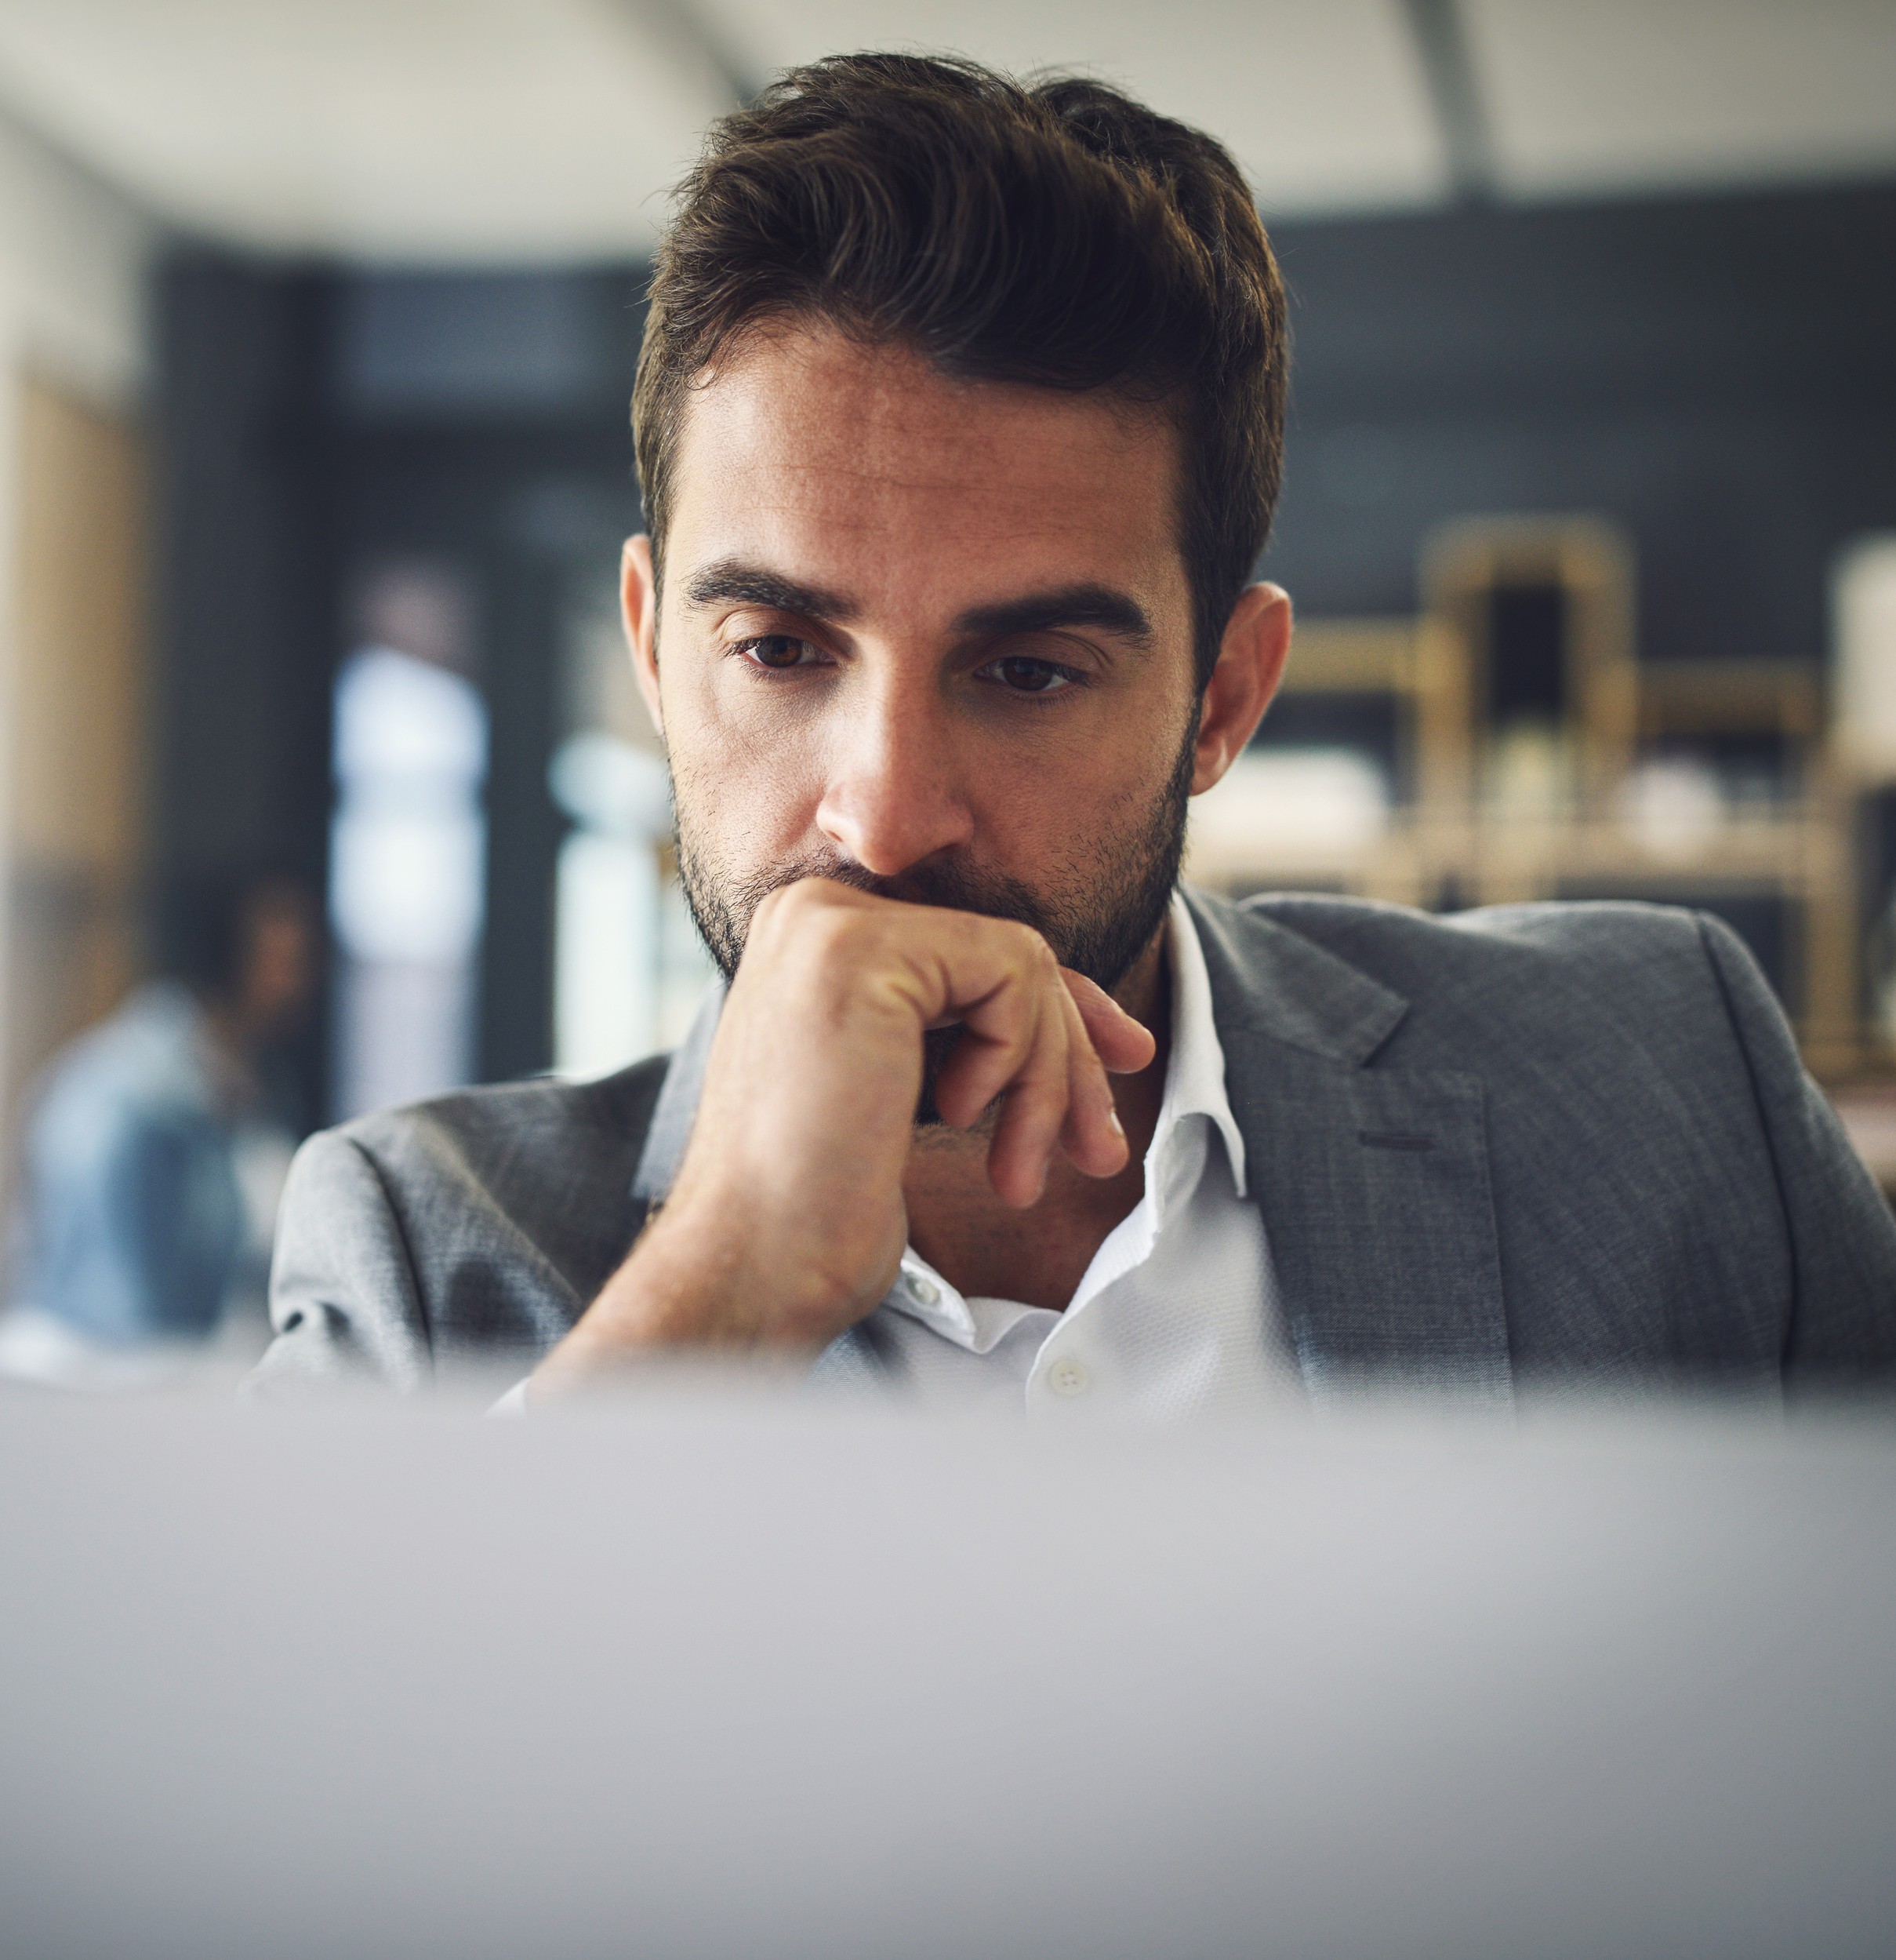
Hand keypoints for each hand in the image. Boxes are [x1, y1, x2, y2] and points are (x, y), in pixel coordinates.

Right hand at [531, 880, 1154, 1388]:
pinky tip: (962, 1121)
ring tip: (1021, 1173)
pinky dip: (1020, 1058)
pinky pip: (1013, 974)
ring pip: (1021, 965)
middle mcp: (813, 912)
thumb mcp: (912, 1096)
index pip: (973, 952)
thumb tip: (1096, 1021)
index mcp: (813, 942)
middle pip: (1005, 954)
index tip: (1123, 1064)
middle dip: (1071, 1055)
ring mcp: (830, 924)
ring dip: (1049, 1079)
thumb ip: (971, 1034)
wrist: (753, 1266)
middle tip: (1099, 1151)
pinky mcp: (862, 952)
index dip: (1059, 1009)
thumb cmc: (821, 1210)